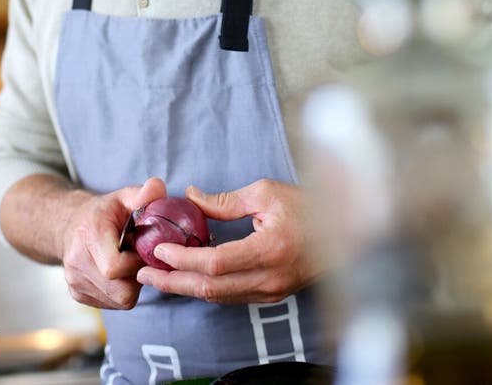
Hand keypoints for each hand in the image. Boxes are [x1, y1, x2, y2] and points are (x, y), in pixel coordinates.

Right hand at [62, 176, 165, 309]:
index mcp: (89, 236)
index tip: (142, 249)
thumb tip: (158, 186)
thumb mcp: (123, 197)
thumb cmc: (104, 212)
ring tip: (128, 262)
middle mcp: (77, 262)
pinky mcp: (77, 295)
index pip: (114, 268)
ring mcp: (75, 282)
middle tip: (138, 257)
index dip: (136, 263)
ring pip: (118, 300)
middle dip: (136, 277)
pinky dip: (120, 291)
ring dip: (130, 285)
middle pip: (120, 291)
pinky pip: (111, 304)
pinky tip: (119, 273)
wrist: (69, 225)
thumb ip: (142, 194)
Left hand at [136, 179, 326, 303]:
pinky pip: (232, 296)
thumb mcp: (265, 193)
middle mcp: (269, 277)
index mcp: (269, 249)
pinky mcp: (273, 294)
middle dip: (174, 281)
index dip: (183, 258)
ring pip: (220, 297)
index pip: (216, 262)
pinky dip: (206, 288)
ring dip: (186, 288)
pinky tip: (188, 277)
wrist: (346, 231)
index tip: (159, 248)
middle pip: (212, 289)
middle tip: (145, 272)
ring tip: (158, 276)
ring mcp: (272, 290)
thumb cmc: (306, 206)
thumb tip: (191, 196)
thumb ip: (225, 201)